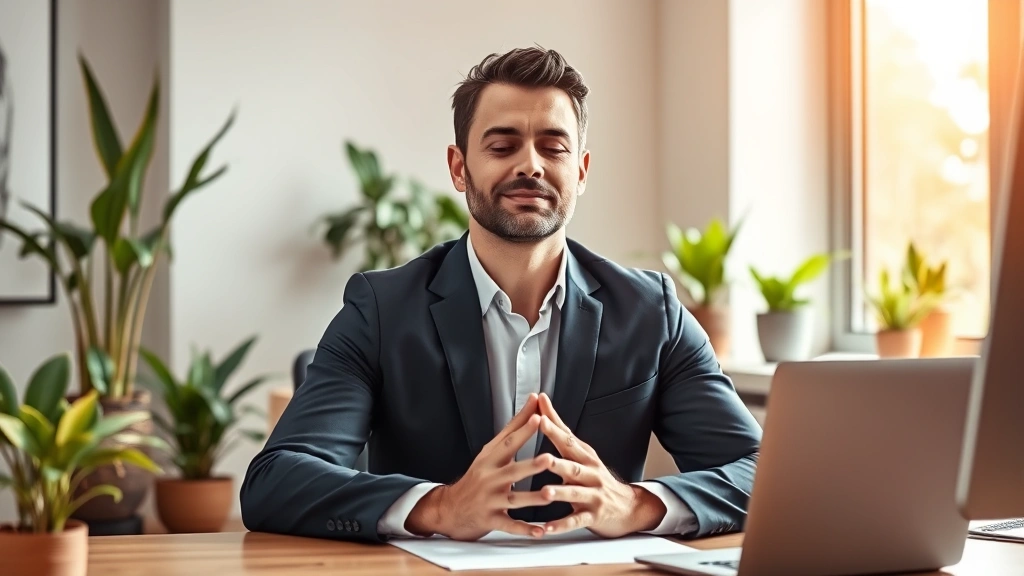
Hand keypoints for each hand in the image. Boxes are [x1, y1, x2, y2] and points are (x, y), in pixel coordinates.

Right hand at [405, 393, 552, 540]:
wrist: (450, 508)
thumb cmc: (478, 476)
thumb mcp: (491, 451)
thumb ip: (515, 427)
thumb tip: (534, 400)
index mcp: (491, 459)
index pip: (509, 442)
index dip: (523, 430)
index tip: (539, 418)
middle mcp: (489, 478)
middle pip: (512, 471)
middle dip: (531, 465)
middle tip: (549, 458)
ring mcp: (489, 500)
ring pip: (513, 499)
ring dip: (532, 498)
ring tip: (550, 494)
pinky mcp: (490, 520)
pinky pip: (510, 525)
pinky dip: (524, 529)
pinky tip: (540, 531)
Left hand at [533, 393, 666, 537]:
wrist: (628, 507)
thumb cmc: (595, 477)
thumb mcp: (582, 453)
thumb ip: (560, 430)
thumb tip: (541, 400)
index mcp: (585, 457)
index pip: (568, 440)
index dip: (554, 429)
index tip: (539, 416)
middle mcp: (591, 474)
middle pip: (574, 466)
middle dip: (558, 462)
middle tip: (543, 458)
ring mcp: (593, 495)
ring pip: (575, 493)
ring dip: (560, 493)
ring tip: (545, 492)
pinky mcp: (593, 516)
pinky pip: (576, 521)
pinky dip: (561, 525)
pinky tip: (547, 529)